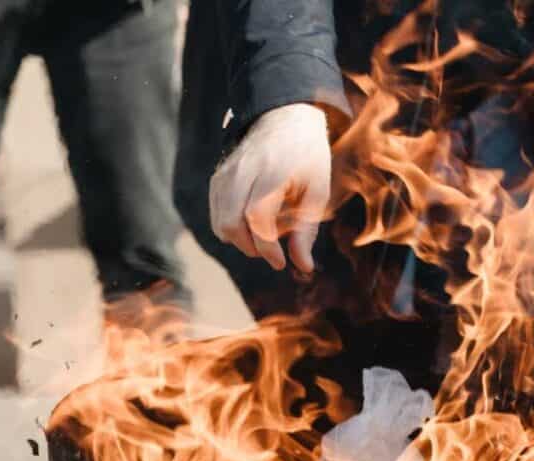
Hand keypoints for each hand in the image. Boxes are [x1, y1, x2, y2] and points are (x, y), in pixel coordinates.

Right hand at [209, 103, 330, 272]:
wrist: (286, 118)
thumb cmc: (307, 158)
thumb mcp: (318, 191)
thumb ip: (308, 230)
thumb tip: (304, 267)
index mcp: (273, 171)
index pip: (257, 217)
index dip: (266, 247)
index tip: (280, 263)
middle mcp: (244, 170)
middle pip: (231, 221)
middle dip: (250, 247)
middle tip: (271, 252)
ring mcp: (227, 172)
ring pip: (219, 221)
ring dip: (240, 240)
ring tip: (263, 238)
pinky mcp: (218, 176)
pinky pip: (216, 213)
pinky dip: (230, 228)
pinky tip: (251, 226)